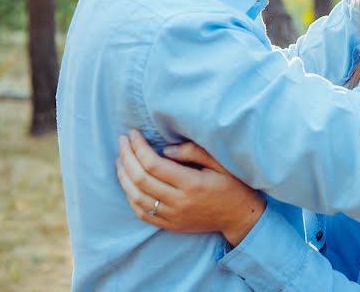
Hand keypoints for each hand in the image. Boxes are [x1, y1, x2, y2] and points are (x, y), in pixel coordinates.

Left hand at [115, 129, 264, 246]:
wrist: (240, 217)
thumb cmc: (233, 185)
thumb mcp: (220, 163)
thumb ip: (193, 152)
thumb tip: (165, 149)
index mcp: (192, 184)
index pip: (153, 165)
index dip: (138, 147)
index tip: (133, 134)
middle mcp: (179, 202)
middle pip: (140, 179)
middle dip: (127, 157)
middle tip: (122, 141)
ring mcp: (173, 216)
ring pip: (136, 197)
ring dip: (123, 177)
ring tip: (120, 159)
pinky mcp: (171, 225)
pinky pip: (142, 213)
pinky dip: (130, 197)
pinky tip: (127, 183)